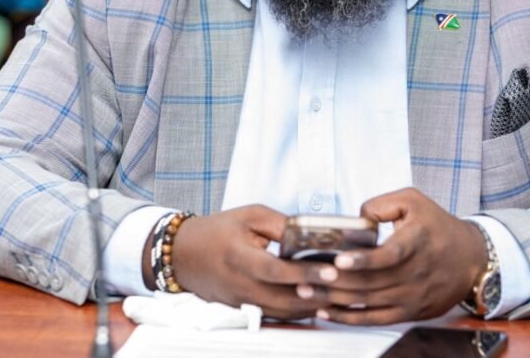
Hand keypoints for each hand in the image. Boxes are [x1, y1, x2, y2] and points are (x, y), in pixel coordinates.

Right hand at [165, 205, 340, 318]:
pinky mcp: (244, 310)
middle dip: (317, 295)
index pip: (276, 270)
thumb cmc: (218, 230)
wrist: (184, 254)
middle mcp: (240, 284)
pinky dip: (298, 311)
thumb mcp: (250, 216)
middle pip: (284, 299)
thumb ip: (282, 225)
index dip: (305, 273)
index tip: (331, 271)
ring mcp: (242, 301)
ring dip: (311, 306)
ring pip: (283, 312)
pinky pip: (276, 315)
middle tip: (345, 288)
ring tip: (338, 296)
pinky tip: (316, 302)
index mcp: (239, 257)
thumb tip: (313, 234)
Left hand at [298, 187, 486, 324]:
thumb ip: (381, 204)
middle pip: (370, 283)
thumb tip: (355, 220)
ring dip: (334, 300)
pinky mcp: (409, 312)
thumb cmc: (437, 226)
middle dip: (334, 282)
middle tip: (306, 276)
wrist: (471, 258)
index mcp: (416, 242)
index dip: (363, 260)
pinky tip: (327, 312)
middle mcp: (415, 273)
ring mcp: (412, 296)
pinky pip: (375, 320)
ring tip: (306, 291)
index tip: (340, 261)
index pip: (389, 256)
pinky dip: (349, 319)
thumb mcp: (413, 201)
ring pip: (368, 303)